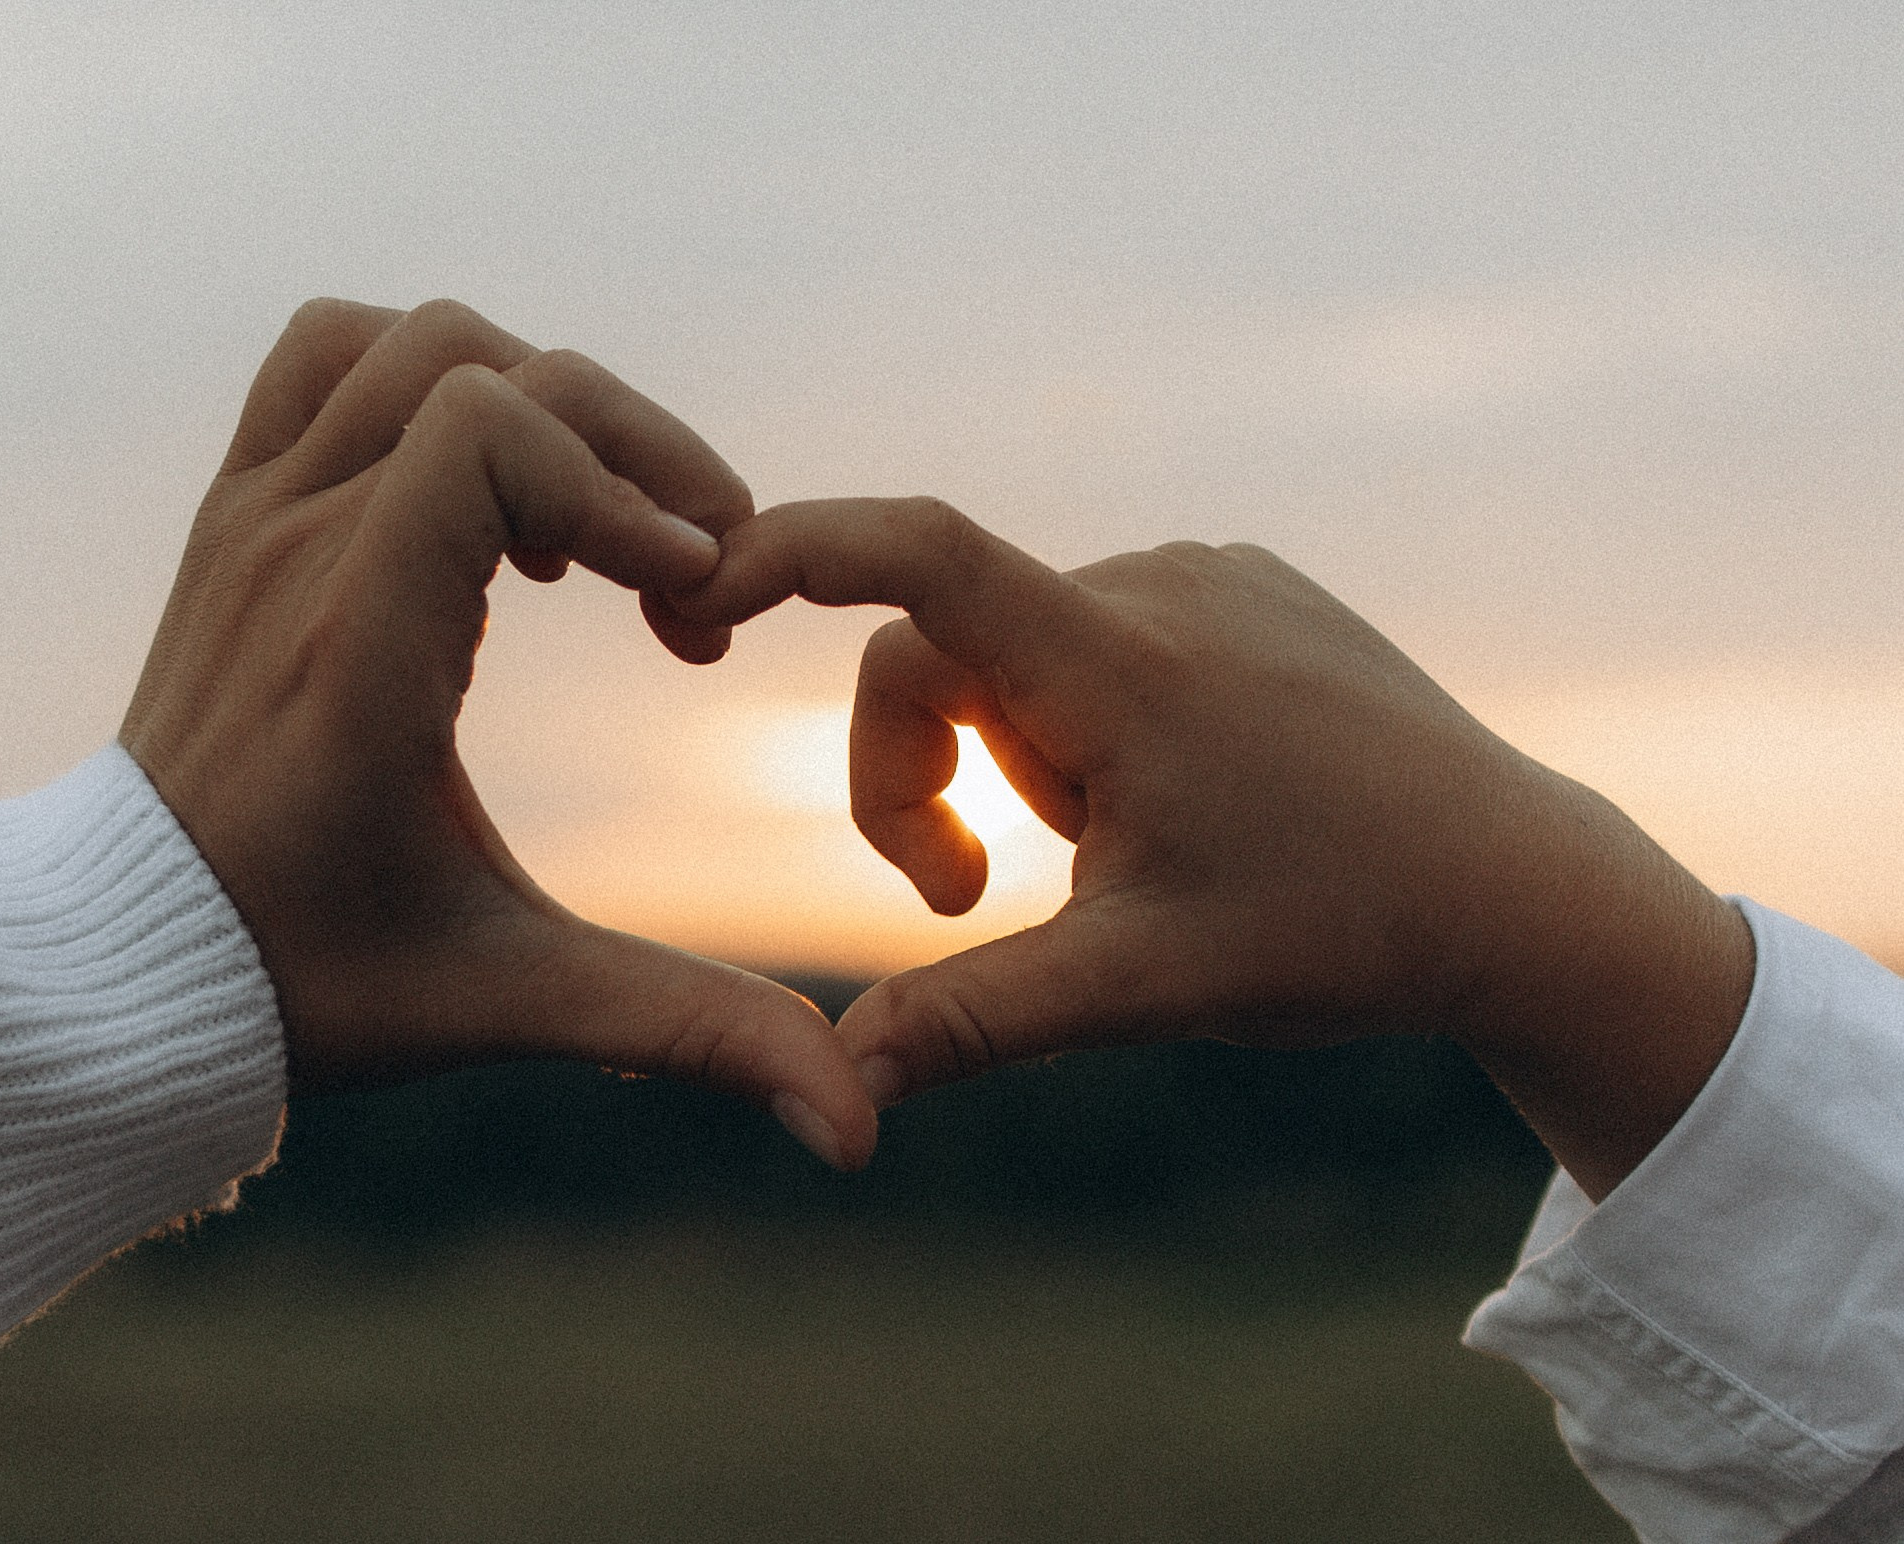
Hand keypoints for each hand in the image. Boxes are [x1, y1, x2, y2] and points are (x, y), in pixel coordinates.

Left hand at [120, 299, 877, 1169]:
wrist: (120, 961)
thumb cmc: (312, 981)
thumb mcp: (511, 1003)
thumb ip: (689, 1036)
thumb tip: (858, 1129)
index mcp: (356, 651)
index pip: (487, 436)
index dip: (620, 491)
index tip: (687, 601)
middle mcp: (293, 554)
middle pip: (482, 370)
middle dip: (627, 449)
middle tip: (693, 573)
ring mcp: (252, 519)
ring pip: (406, 341)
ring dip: (533, 402)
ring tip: (590, 531)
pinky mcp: (235, 514)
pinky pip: (325, 360)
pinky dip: (425, 383)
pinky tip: (490, 497)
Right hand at [669, 498, 1753, 1198]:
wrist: (1518, 888)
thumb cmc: (1335, 934)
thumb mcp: (1137, 986)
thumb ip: (972, 1019)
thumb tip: (839, 1085)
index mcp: (1120, 663)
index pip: (918, 556)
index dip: (794, 551)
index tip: (707, 593)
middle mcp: (1157, 586)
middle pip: (943, 652)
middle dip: (924, 775)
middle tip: (972, 896)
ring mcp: (1208, 574)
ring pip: (1019, 651)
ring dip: (1018, 755)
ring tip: (1123, 848)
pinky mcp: (1244, 583)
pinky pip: (1098, 631)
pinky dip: (1085, 717)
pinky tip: (1181, 797)